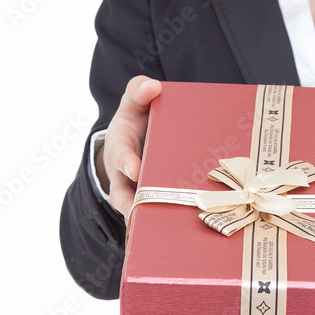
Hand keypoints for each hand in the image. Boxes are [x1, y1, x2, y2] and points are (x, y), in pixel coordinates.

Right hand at [95, 75, 161, 219]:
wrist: (141, 140)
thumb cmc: (136, 120)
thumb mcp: (133, 103)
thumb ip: (138, 91)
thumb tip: (152, 86)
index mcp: (121, 148)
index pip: (120, 157)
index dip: (127, 163)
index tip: (135, 170)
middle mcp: (128, 175)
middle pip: (128, 195)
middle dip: (139, 203)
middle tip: (149, 212)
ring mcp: (142, 191)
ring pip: (146, 210)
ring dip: (159, 218)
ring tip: (175, 228)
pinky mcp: (161, 199)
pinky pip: (166, 213)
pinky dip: (175, 222)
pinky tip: (194, 227)